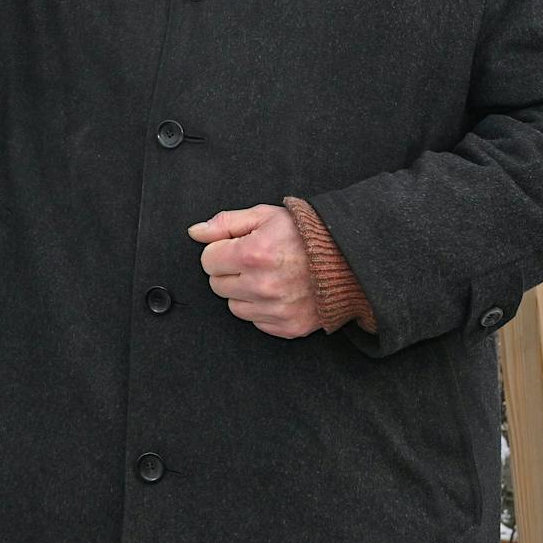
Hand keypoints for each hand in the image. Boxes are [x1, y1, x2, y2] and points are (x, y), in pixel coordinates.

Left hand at [188, 204, 319, 338]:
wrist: (347, 260)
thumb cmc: (304, 234)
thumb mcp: (264, 216)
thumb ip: (225, 223)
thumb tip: (195, 232)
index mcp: (252, 255)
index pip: (208, 261)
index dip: (220, 250)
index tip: (236, 247)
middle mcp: (261, 286)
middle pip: (218, 285)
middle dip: (229, 271)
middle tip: (252, 261)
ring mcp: (275, 310)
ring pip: (234, 306)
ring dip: (243, 292)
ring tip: (266, 276)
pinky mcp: (287, 327)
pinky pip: (257, 322)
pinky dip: (262, 309)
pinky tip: (278, 292)